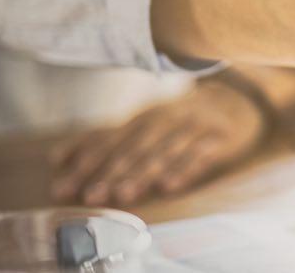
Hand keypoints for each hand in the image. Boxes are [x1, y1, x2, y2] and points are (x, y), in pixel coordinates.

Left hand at [50, 81, 264, 205]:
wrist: (238, 98)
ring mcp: (193, 127)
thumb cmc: (181, 117)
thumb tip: (56, 157)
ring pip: (165, 151)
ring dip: (144, 172)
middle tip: (91, 195)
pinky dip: (186, 169)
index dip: (86, 160)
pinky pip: (201, 154)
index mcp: (143, 118)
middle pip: (135, 147)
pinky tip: (171, 186)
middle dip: (111, 170)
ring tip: (124, 193)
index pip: (110, 139)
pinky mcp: (219, 138)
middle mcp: (165, 120)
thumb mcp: (143, 123)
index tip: (63, 184)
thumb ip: (105, 139)